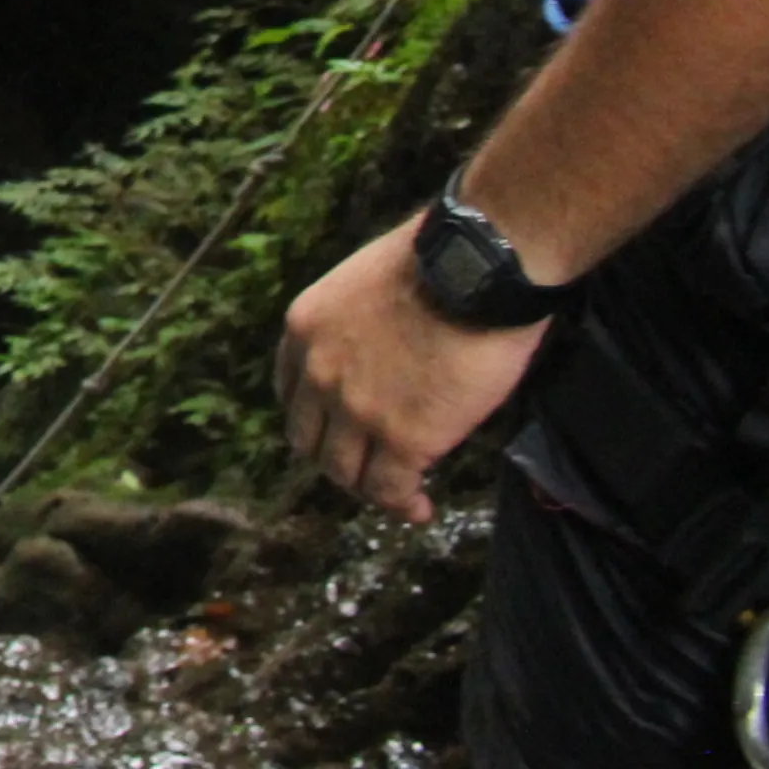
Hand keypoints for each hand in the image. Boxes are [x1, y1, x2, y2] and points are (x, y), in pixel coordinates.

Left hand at [273, 215, 551, 521]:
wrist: (476, 268)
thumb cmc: (439, 260)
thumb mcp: (365, 285)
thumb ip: (359, 326)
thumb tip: (385, 349)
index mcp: (304, 329)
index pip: (293, 393)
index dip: (319, 419)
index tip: (343, 430)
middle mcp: (318, 374)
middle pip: (310, 440)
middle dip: (337, 457)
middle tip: (371, 466)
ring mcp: (356, 410)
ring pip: (345, 471)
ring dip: (370, 487)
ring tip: (399, 494)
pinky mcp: (404, 438)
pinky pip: (390, 489)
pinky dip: (402, 505)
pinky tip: (420, 508)